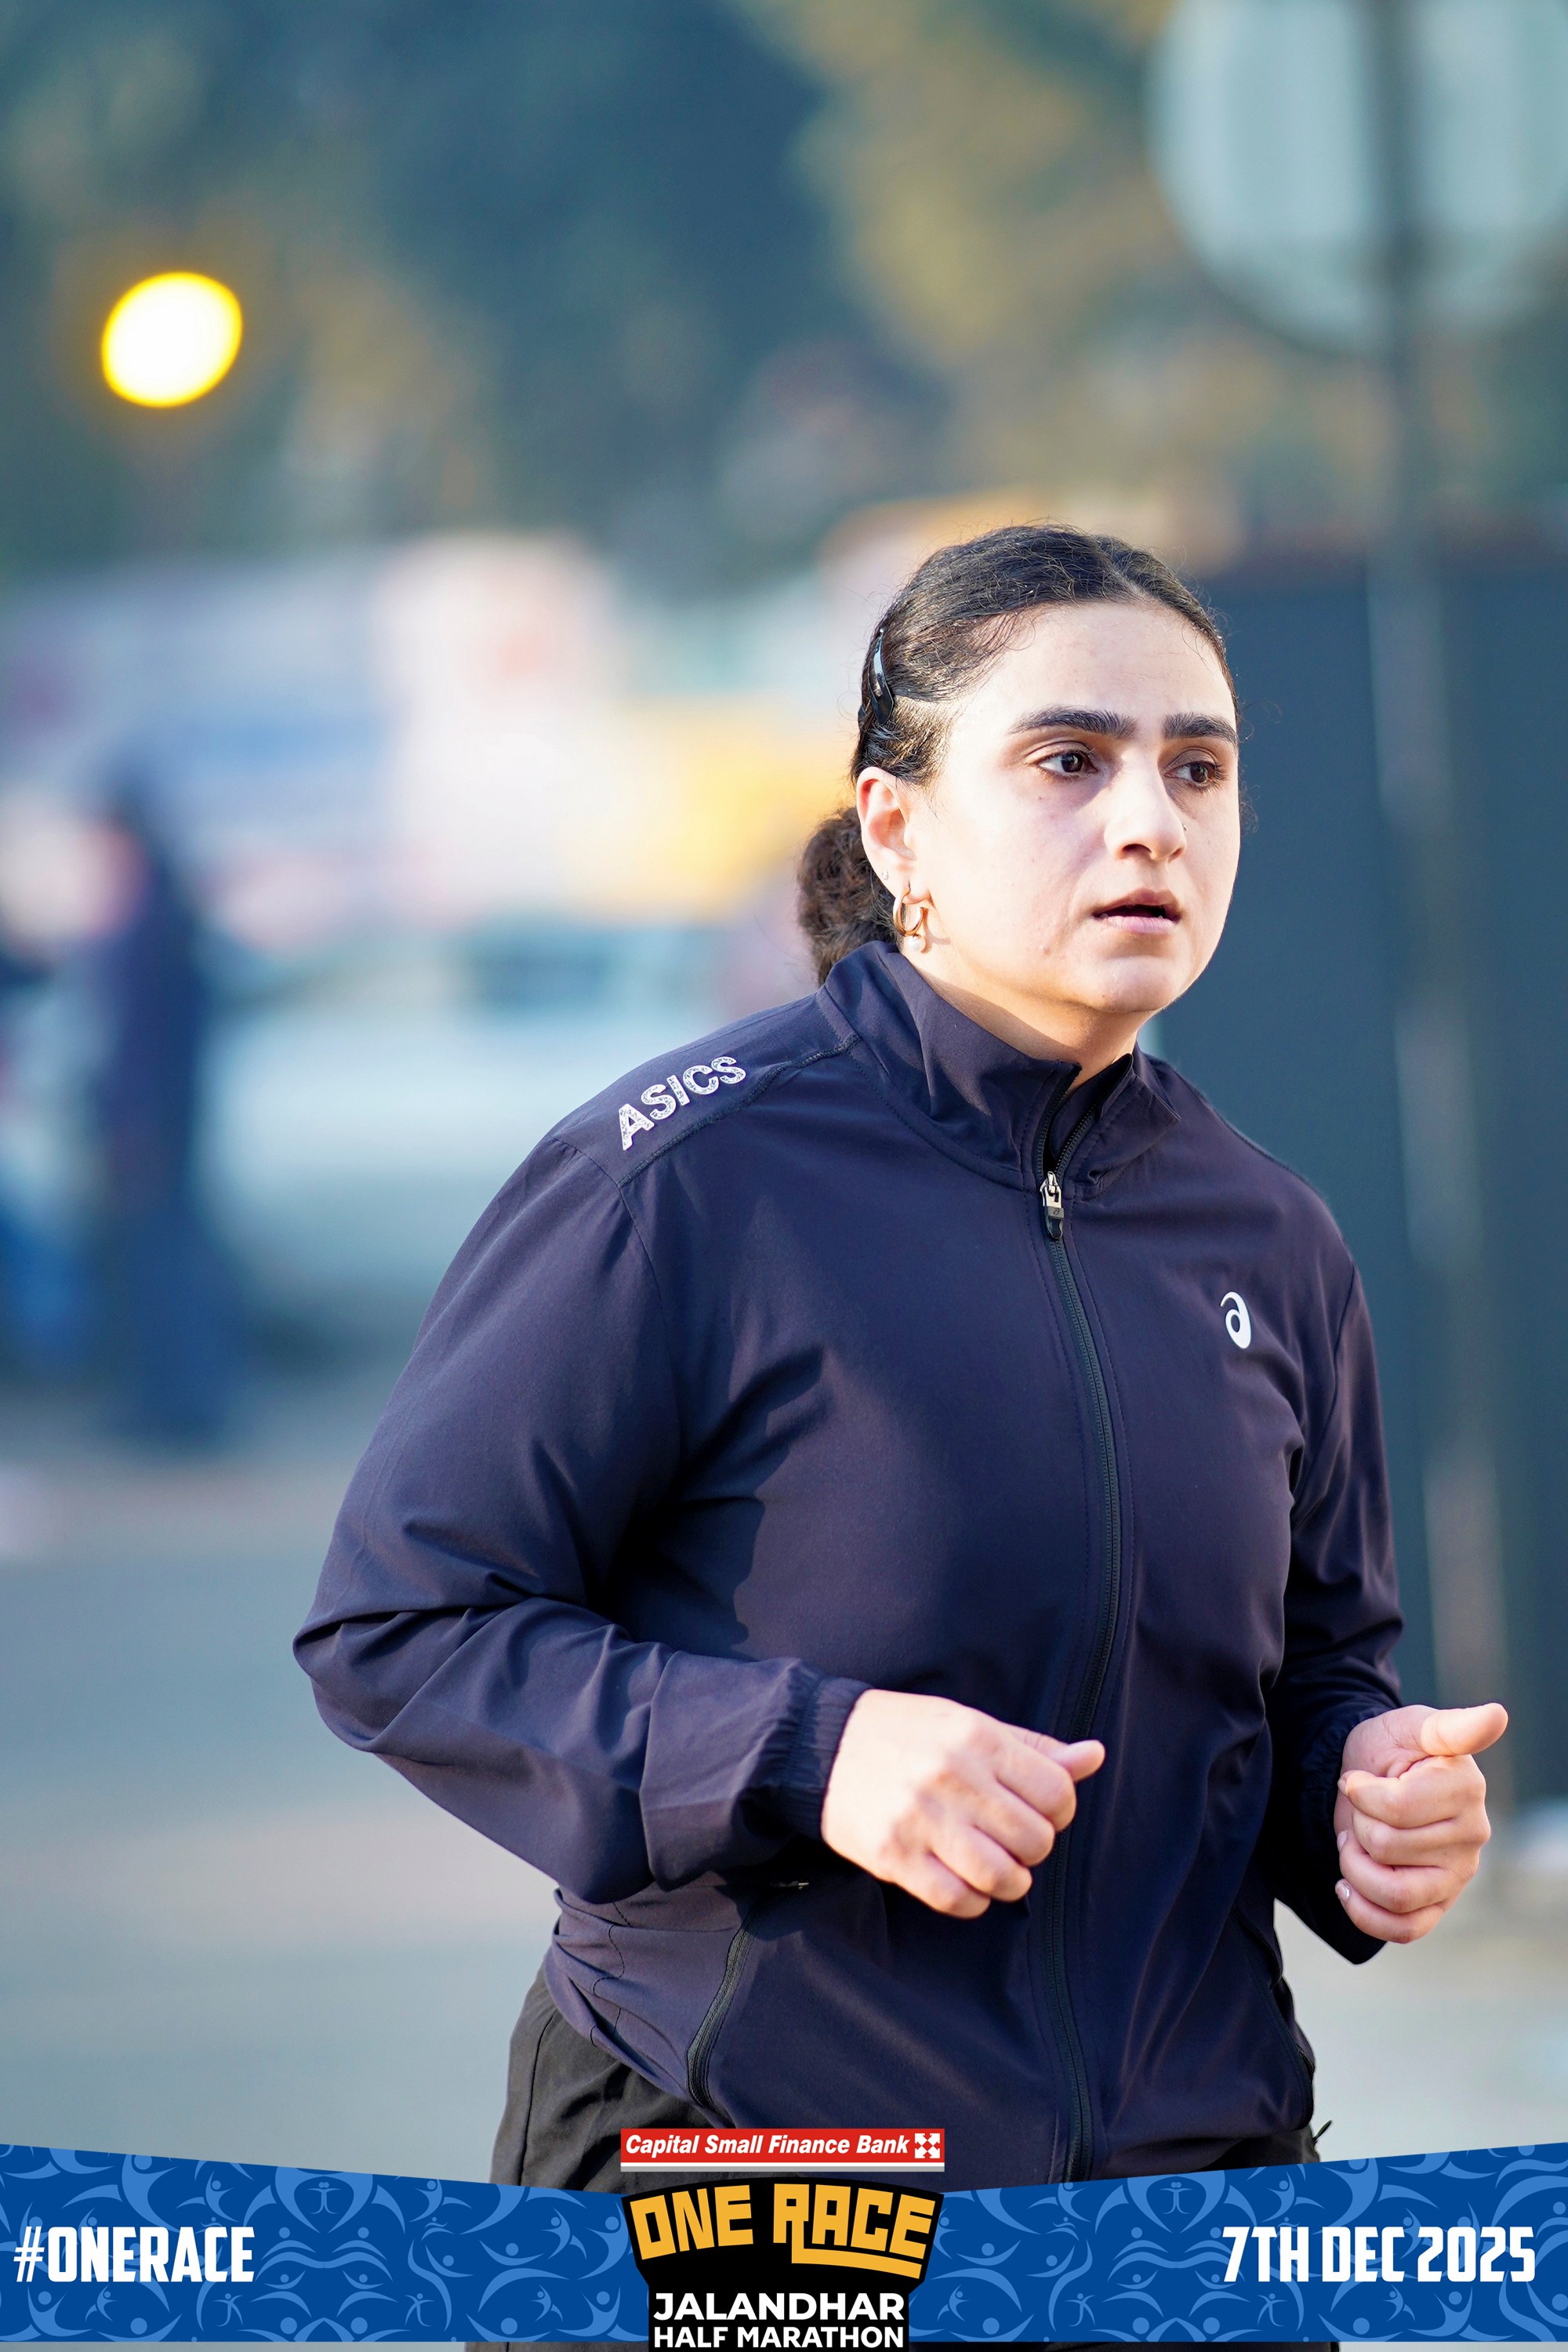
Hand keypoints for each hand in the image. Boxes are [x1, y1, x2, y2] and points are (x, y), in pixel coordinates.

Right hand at [820, 1689, 1103, 1918]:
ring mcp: (922, 1818)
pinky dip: (972, 1901)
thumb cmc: (904, 1733)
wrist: (818, 1744)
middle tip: (1009, 1840)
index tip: (1035, 1812)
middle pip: (1035, 1840)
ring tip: (993, 1868)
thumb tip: (1094, 1756)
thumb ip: (1032, 1747)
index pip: (1057, 1792)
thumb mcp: (968, 1723)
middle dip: (1032, 1849)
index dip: (1058, 1811)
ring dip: (1008, 1882)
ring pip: (1002, 1877)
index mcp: (977, 1736)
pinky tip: (963, 1883)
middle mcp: (953, 1776)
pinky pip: (957, 1899)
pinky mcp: (894, 1855)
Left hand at [1334, 1702, 1506, 1942]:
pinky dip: (1366, 1914)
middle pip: (1387, 1847)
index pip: (1396, 1808)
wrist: (1370, 1776)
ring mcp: (1458, 1874)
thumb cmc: (1391, 1748)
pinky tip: (1347, 1886)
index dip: (1361, 1794)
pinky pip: (1405, 1929)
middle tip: (1361, 1811)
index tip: (1356, 1780)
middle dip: (1358, 1826)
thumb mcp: (1408, 1726)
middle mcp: (1472, 1835)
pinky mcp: (1439, 1904)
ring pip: (1395, 1895)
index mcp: (1466, 1788)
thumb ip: (1448, 1727)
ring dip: (1356, 1869)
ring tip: (1354, 1844)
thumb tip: (1497, 1715)